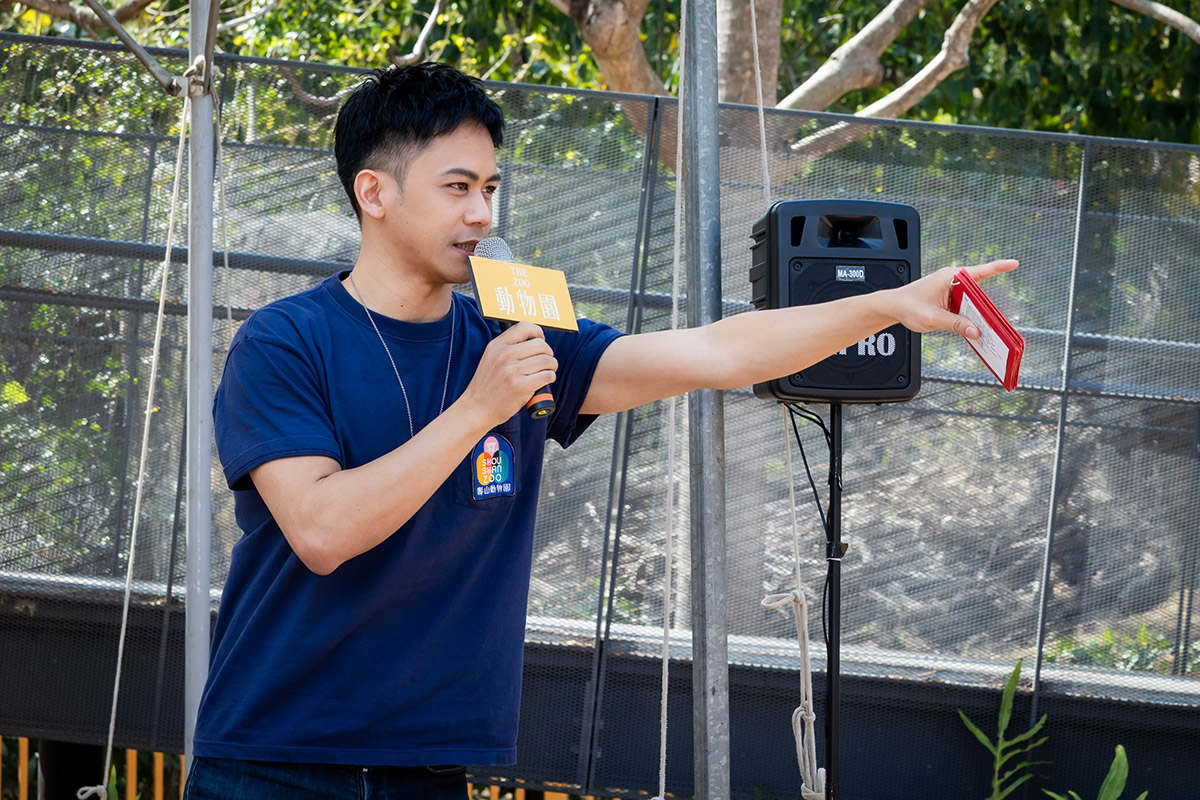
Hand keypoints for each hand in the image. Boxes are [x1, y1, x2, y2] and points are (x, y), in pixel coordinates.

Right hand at [460, 322, 557, 426]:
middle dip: (548, 353)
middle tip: (546, 361)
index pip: (524, 327)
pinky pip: (547, 376)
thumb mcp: (491, 358)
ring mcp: (512, 371)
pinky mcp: (520, 386)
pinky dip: (550, 378)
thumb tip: (535, 340)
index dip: (538, 332)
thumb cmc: (487, 386)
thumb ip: (508, 347)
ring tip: (547, 371)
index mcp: (497, 346)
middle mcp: (504, 355)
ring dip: (551, 366)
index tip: (541, 341)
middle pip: (540, 344)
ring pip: (546, 360)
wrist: (476, 408)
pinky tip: (544, 380)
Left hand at [891, 259, 1018, 338]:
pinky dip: (968, 314)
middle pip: (978, 290)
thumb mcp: (933, 318)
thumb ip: (956, 325)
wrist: (893, 306)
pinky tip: (970, 326)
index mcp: (950, 277)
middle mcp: (952, 279)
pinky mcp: (948, 296)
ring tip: (980, 327)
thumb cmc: (908, 307)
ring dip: (976, 312)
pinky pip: (964, 304)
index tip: (1014, 263)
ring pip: (972, 299)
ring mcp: (950, 287)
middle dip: (985, 306)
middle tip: (993, 322)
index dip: (999, 267)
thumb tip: (976, 331)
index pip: (980, 271)